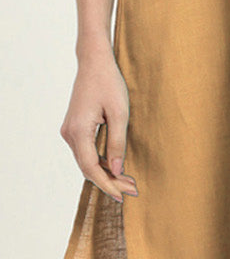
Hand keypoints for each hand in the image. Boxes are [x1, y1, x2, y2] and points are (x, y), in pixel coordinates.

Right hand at [59, 46, 138, 203]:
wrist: (94, 62)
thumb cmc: (109, 83)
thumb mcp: (120, 113)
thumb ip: (117, 143)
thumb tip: (116, 170)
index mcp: (78, 131)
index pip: (90, 168)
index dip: (107, 184)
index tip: (123, 196)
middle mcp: (69, 134)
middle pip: (87, 167)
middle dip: (109, 181)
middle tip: (132, 191)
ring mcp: (70, 131)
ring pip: (86, 161)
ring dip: (106, 172)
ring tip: (128, 182)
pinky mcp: (75, 128)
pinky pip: (86, 151)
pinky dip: (100, 161)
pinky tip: (116, 167)